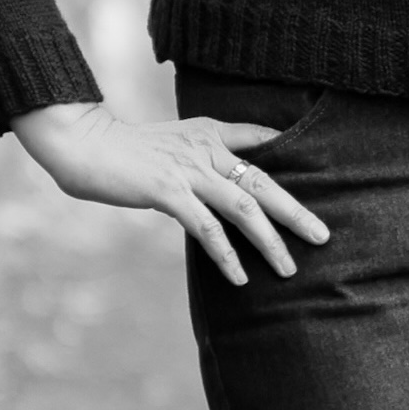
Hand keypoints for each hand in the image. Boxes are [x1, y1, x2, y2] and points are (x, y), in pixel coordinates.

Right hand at [9, 101, 329, 285]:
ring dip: (269, 240)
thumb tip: (221, 183)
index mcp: (208, 132)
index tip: (321, 173)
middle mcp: (206, 149)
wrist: (85, 144)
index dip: (290, 155)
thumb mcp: (171, 145)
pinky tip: (240, 276)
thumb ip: (199, 158)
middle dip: (295, 211)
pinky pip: (206, 227)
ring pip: (243, 207)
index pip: (259, 139)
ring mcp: (189, 170)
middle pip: (263, 181)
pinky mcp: (168, 191)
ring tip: (288, 268)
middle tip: (322, 236)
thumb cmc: (124, 151)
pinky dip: (226, 254)